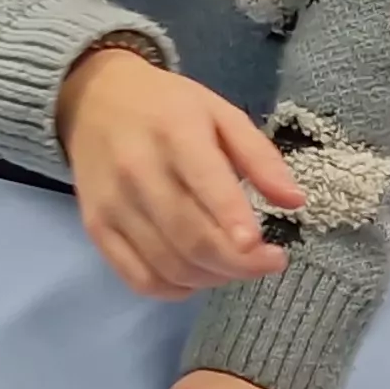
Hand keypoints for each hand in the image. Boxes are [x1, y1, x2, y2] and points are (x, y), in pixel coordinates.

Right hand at [57, 46, 302, 295]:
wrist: (93, 100)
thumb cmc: (166, 107)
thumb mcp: (220, 113)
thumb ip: (259, 156)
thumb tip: (296, 201)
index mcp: (175, 133)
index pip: (206, 184)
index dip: (236, 222)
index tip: (268, 252)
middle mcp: (138, 171)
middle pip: (192, 238)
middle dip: (240, 263)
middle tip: (270, 263)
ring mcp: (113, 204)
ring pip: (169, 265)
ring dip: (213, 277)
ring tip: (236, 264)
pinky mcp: (96, 228)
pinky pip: (138, 278)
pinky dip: (175, 289)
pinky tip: (197, 275)